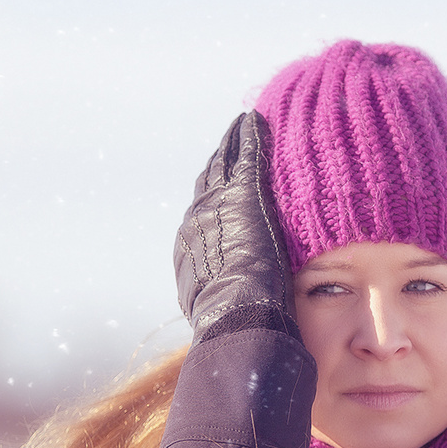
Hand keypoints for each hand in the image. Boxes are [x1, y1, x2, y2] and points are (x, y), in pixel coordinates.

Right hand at [174, 111, 295, 342]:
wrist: (239, 317)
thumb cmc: (238, 326)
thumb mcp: (218, 309)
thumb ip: (220, 297)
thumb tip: (221, 305)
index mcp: (190, 249)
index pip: (202, 214)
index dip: (212, 197)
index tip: (221, 183)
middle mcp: (196, 221)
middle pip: (207, 183)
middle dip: (219, 163)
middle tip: (230, 142)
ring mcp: (216, 206)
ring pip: (224, 165)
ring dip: (233, 144)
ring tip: (243, 125)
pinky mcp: (242, 194)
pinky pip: (246, 157)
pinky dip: (249, 137)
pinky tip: (255, 120)